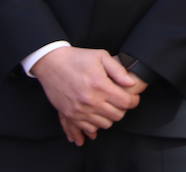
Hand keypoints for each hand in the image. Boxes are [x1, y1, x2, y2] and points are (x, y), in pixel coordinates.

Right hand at [31, 47, 146, 143]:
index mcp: (100, 86)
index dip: (134, 101)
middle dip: (123, 109)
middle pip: (116, 116)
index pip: (125, 103)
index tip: (134, 98)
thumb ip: (118, 70)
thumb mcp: (101, 57)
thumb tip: (132, 83)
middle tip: (120, 102)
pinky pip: (86, 128)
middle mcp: (90, 101)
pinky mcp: (69, 114)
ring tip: (109, 108)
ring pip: (103, 124)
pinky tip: (97, 120)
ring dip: (109, 117)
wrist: (51, 64)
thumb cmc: (78, 58)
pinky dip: (94, 127)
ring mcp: (78, 110)